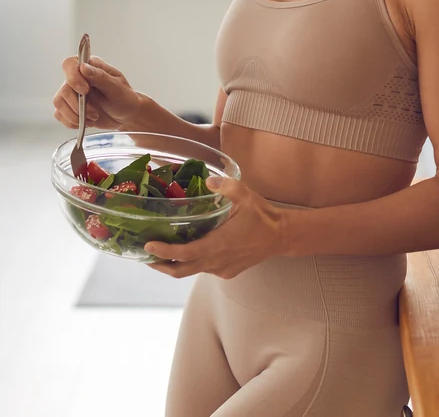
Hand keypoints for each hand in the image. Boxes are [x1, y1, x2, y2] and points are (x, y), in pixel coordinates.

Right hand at [53, 55, 142, 131]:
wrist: (126, 116)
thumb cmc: (125, 98)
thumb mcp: (117, 87)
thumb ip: (100, 77)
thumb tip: (83, 67)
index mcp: (91, 67)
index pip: (70, 64)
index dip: (73, 77)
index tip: (85, 90)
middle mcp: (78, 78)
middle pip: (64, 89)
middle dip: (78, 105)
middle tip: (95, 112)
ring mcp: (72, 93)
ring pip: (59, 102)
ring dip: (75, 115)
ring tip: (93, 117)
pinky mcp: (68, 107)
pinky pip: (59, 115)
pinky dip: (72, 122)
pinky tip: (87, 121)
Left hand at [144, 178, 284, 278]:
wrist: (281, 236)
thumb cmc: (263, 216)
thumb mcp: (246, 196)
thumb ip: (227, 186)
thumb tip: (208, 179)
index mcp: (218, 245)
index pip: (184, 254)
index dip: (164, 252)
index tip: (148, 247)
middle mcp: (216, 261)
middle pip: (181, 270)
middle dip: (161, 264)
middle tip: (145, 255)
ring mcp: (222, 269)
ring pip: (193, 270)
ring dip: (176, 263)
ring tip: (163, 252)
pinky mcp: (227, 271)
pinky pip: (205, 269)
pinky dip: (194, 262)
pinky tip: (192, 249)